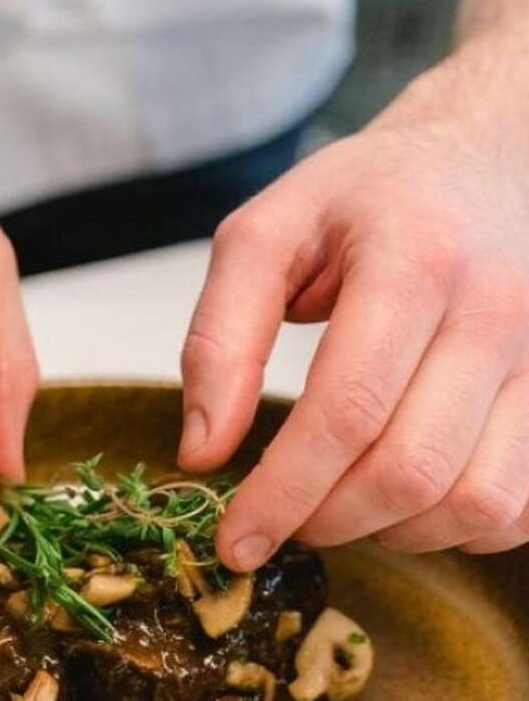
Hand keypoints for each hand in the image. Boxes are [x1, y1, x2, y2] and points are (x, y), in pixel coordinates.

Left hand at [178, 35, 528, 567]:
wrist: (481, 161)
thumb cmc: (367, 200)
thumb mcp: (263, 236)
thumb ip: (219, 340)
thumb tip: (203, 450)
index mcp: (414, 261)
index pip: (347, 411)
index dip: (282, 493)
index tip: (233, 540)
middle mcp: (497, 311)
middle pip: (411, 470)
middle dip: (327, 520)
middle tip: (278, 519)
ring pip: (476, 502)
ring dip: (391, 533)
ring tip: (337, 504)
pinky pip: (520, 507)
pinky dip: (455, 530)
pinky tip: (403, 501)